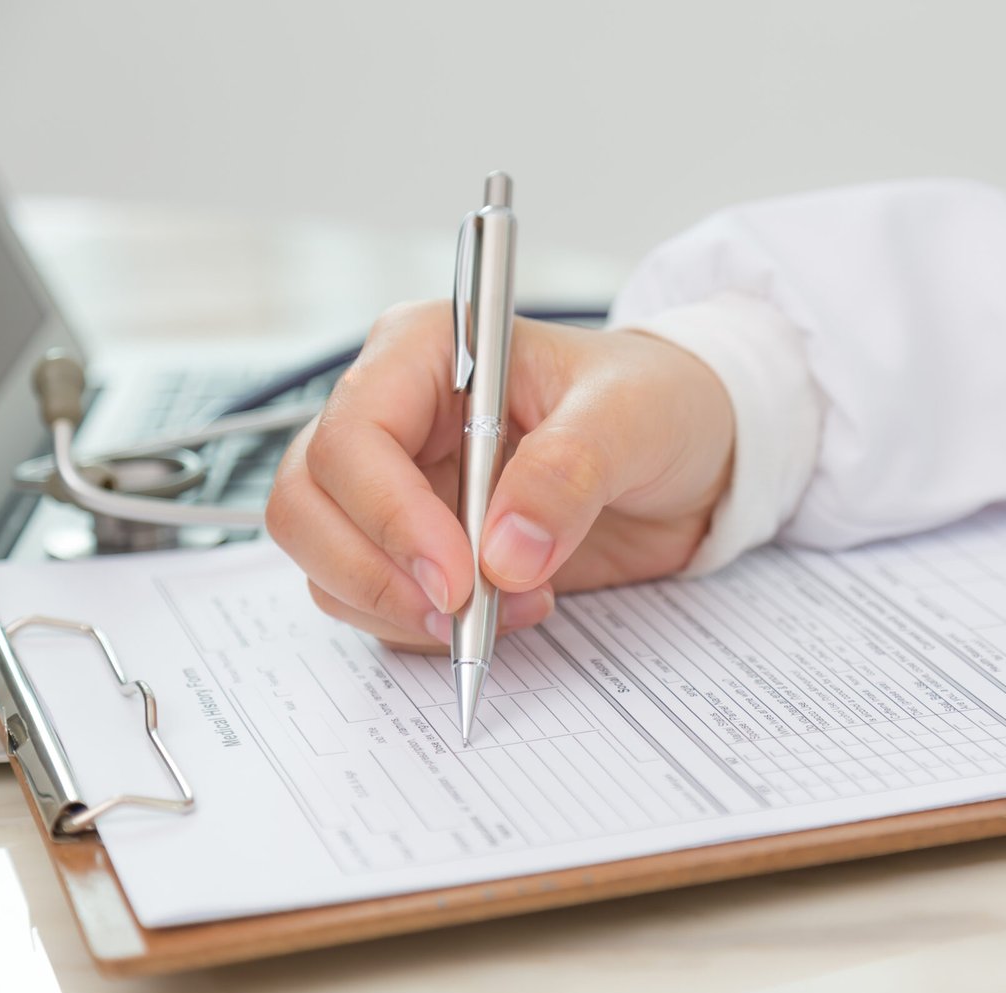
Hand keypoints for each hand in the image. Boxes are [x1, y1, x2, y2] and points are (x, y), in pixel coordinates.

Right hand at [266, 301, 732, 649]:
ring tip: (506, 610)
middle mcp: (393, 417)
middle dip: (373, 572)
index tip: (456, 577)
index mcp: (423, 351)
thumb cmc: (658, 402)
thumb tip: (501, 554)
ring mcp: (397, 485)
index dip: (387, 514)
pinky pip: (373, 600)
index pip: (352, 434)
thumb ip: (566, 472)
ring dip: (401, 609)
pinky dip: (422, 628)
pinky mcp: (418, 545)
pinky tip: (506, 611)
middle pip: (308, 503)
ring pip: (325, 561)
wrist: (697, 454)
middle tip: (459, 616)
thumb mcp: (630, 418)